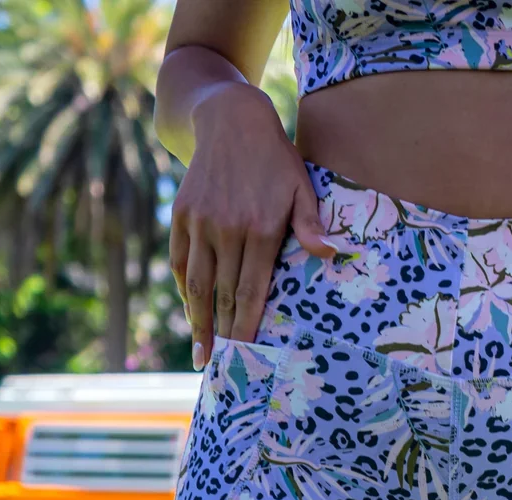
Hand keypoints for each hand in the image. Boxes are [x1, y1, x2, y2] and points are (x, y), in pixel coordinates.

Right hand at [169, 83, 335, 369]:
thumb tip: (329, 254)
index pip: (250, 292)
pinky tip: (192, 311)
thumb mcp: (301, 187)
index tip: (243, 355)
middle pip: (222, 295)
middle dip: (221, 334)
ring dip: (198, 321)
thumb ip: (311, 224)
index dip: (245, 327)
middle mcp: (227, 229)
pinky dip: (186, 289)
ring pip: (198, 283)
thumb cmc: (276, 161)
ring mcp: (201, 222)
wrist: (231, 120)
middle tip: (220, 367)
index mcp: (260, 229)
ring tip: (201, 352)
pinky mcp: (182, 214)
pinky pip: (182, 262)